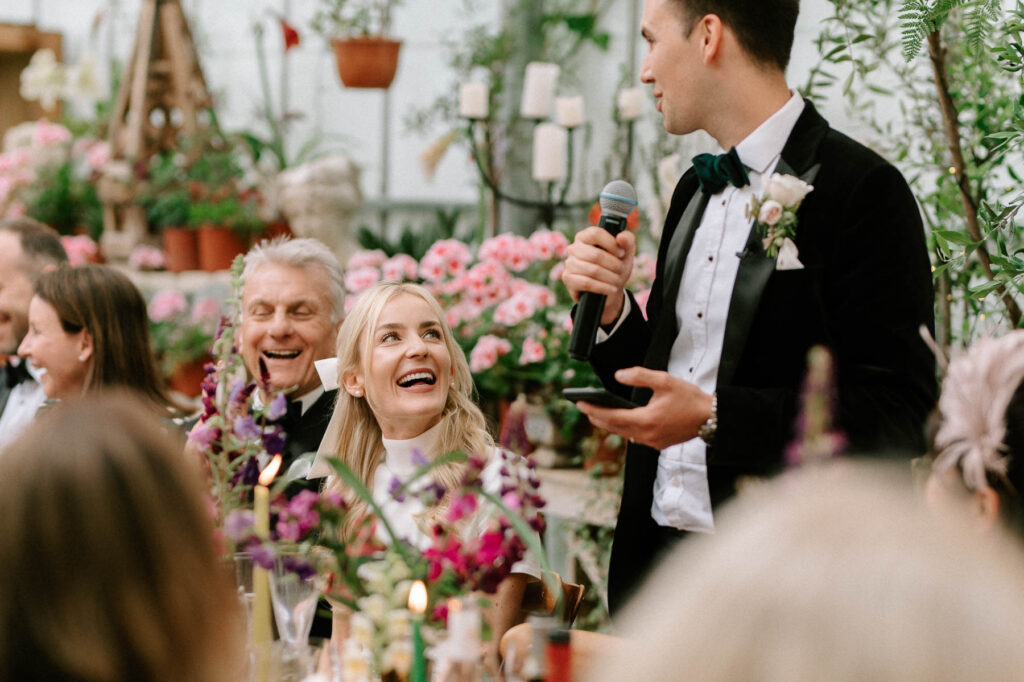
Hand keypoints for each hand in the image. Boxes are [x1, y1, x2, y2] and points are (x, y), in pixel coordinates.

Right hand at [562, 226, 635, 325]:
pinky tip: (611, 289)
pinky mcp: (568, 278)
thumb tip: (621, 237)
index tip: (621, 253)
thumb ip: (627, 241)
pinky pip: (586, 283)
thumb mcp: (625, 253)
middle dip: (613, 265)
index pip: (595, 234)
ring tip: (617, 281)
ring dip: (610, 277)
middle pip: (595, 255)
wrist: (609, 289)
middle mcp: (574, 248)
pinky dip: (602, 287)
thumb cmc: (615, 266)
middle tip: (621, 270)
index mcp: (585, 236)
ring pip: (593, 270)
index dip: (611, 244)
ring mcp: (569, 263)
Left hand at [576, 367, 712, 450]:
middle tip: (584, 408)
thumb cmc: (689, 399)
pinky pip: (636, 437)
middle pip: (614, 428)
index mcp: (645, 420)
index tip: (580, 404)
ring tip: (598, 414)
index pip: (611, 417)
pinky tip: (622, 421)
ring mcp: (652, 442)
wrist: (711, 418)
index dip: (593, 410)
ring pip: (624, 434)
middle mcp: (646, 435)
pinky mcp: (659, 444)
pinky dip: (626, 429)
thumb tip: (618, 376)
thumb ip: (639, 376)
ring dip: (611, 424)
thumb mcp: (664, 381)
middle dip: (597, 418)